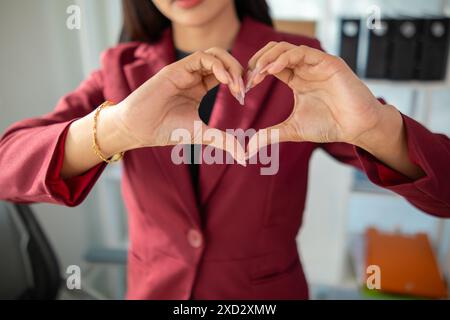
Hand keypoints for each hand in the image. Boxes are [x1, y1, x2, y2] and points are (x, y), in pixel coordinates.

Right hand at [114, 47, 246, 163]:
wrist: (140, 129)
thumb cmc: (167, 130)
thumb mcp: (203, 135)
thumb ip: (224, 141)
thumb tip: (244, 157)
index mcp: (201, 88)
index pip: (226, 75)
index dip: (239, 81)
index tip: (244, 97)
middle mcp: (194, 76)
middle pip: (223, 60)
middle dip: (238, 70)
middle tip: (243, 89)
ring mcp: (185, 71)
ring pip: (215, 54)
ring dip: (230, 65)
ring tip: (236, 85)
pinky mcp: (176, 69)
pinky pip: (202, 57)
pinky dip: (217, 65)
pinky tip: (225, 81)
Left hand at [245, 41, 384, 157]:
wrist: (355, 128)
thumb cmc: (329, 125)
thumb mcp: (292, 130)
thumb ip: (270, 135)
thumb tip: (248, 148)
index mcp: (296, 79)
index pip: (270, 66)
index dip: (255, 73)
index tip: (244, 88)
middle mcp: (304, 68)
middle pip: (274, 52)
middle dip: (257, 61)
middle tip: (247, 78)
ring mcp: (316, 63)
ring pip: (285, 48)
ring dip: (267, 58)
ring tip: (256, 73)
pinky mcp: (327, 62)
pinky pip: (301, 52)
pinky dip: (283, 58)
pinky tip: (271, 70)